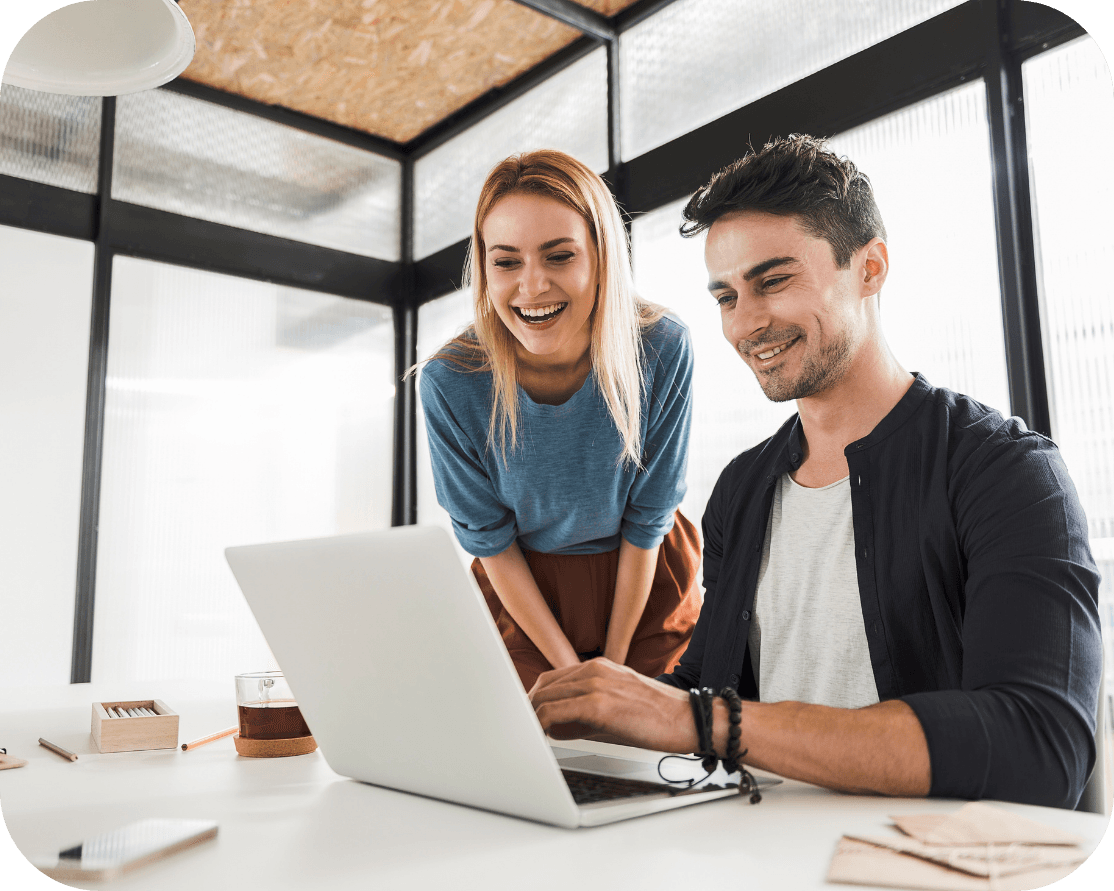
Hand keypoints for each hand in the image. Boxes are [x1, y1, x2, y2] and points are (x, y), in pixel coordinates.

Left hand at [529, 658, 697, 752]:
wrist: (689, 719)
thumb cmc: (657, 717)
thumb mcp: (616, 707)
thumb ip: (584, 714)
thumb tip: (554, 728)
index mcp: (598, 667)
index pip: (552, 680)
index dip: (535, 700)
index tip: (527, 718)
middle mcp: (594, 670)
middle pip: (543, 687)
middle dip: (528, 709)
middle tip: (522, 730)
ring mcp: (595, 685)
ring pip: (545, 698)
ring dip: (532, 718)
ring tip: (529, 737)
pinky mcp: (599, 704)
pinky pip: (555, 713)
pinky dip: (542, 725)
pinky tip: (542, 738)